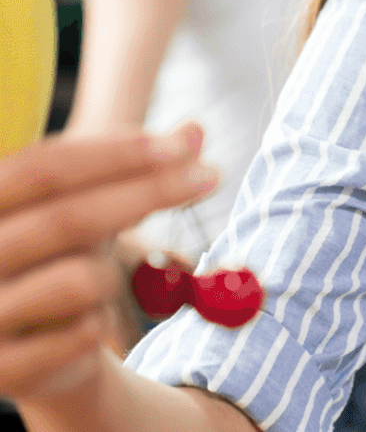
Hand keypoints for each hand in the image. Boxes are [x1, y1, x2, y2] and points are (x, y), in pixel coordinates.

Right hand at [0, 123, 215, 405]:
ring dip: (110, 278)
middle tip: (212, 177)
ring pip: (81, 281)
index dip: (114, 153)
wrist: (29, 355)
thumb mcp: (92, 207)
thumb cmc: (59, 261)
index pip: (42, 167)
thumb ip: (139, 168)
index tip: (182, 146)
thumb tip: (196, 129)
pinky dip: (100, 324)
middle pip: (67, 219)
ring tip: (97, 285)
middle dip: (148, 193)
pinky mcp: (0, 370)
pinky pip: (83, 335)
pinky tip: (84, 327)